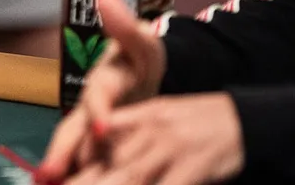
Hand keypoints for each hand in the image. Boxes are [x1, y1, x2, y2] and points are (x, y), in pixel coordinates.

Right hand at [39, 0, 167, 182]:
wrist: (140, 78)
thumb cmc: (141, 62)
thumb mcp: (143, 45)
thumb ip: (127, 27)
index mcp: (103, 80)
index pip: (98, 95)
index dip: (99, 111)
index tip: (103, 129)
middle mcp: (88, 105)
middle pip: (71, 130)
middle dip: (60, 152)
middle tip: (49, 174)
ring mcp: (87, 126)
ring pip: (71, 148)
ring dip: (60, 165)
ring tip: (46, 183)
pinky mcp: (91, 143)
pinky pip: (81, 161)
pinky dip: (72, 173)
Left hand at [63, 94, 243, 184]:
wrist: (243, 119)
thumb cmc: (196, 121)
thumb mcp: (158, 115)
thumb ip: (127, 128)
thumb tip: (98, 139)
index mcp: (138, 117)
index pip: (99, 138)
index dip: (73, 159)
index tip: (50, 177)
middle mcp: (149, 130)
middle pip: (110, 163)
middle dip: (83, 182)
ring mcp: (170, 148)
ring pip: (132, 176)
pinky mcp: (193, 166)